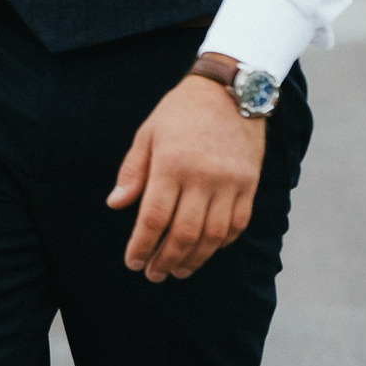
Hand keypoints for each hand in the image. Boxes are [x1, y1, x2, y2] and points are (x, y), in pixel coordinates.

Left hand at [108, 65, 266, 280]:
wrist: (229, 91)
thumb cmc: (179, 112)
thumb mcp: (147, 134)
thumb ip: (133, 172)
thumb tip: (116, 204)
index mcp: (171, 163)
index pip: (154, 216)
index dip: (142, 245)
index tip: (133, 262)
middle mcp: (203, 177)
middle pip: (184, 233)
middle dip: (166, 259)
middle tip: (154, 274)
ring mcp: (230, 183)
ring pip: (213, 235)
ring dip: (194, 258)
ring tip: (178, 270)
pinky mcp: (250, 185)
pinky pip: (237, 224)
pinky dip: (221, 243)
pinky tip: (206, 250)